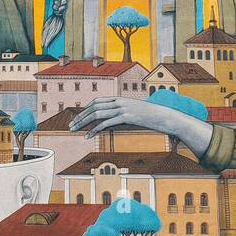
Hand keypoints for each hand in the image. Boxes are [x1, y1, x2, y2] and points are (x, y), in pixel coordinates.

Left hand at [70, 96, 212, 157]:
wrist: (165, 117)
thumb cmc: (150, 117)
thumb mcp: (134, 114)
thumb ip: (123, 115)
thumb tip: (113, 122)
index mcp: (120, 98)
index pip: (98, 101)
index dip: (86, 109)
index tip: (79, 117)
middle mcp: (119, 101)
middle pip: (94, 107)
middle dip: (80, 116)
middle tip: (71, 125)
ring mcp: (122, 108)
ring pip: (97, 114)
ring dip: (83, 122)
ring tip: (75, 130)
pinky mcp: (126, 117)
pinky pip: (105, 123)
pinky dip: (94, 130)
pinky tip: (88, 136)